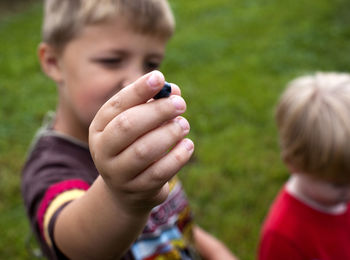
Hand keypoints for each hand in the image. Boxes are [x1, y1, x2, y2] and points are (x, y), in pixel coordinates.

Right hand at [89, 70, 193, 212]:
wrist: (126, 190)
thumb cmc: (134, 146)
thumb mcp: (138, 124)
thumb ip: (153, 105)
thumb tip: (175, 91)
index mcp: (99, 128)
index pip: (116, 105)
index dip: (138, 90)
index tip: (159, 77)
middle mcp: (103, 151)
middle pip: (128, 126)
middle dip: (157, 111)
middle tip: (181, 104)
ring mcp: (118, 173)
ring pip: (144, 150)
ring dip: (169, 133)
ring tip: (184, 124)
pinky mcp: (137, 190)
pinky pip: (160, 172)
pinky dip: (178, 156)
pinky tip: (188, 145)